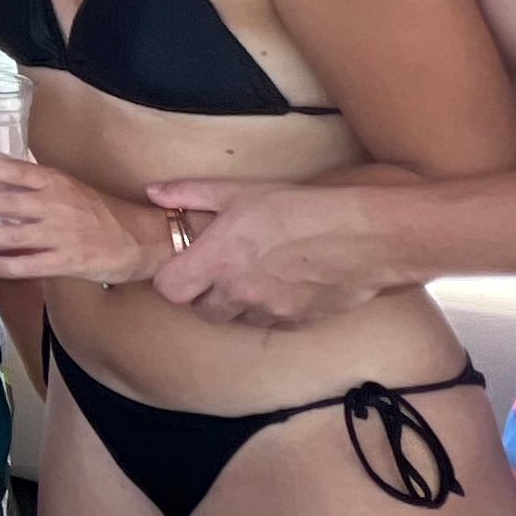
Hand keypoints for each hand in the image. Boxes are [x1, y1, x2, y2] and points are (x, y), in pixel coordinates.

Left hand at [0, 155, 165, 282]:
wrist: (141, 238)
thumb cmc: (101, 211)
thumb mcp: (69, 186)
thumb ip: (37, 181)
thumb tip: (1, 170)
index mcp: (55, 182)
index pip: (12, 170)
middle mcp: (54, 205)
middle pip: (4, 202)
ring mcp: (60, 234)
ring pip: (11, 235)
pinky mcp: (68, 261)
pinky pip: (31, 265)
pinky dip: (7, 265)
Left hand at [144, 178, 391, 329]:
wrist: (362, 235)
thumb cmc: (298, 207)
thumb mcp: (239, 191)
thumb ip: (190, 194)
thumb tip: (154, 193)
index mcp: (217, 261)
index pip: (169, 291)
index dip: (174, 278)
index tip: (186, 263)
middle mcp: (237, 294)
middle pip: (202, 311)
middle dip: (205, 293)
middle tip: (221, 268)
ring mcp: (268, 312)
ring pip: (237, 319)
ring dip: (238, 303)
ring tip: (256, 272)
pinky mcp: (296, 322)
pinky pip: (270, 324)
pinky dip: (269, 310)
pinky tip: (284, 283)